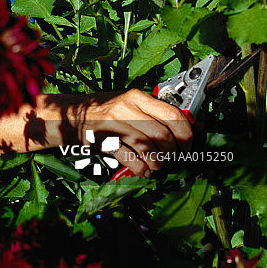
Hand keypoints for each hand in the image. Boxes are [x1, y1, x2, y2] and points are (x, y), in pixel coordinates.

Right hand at [74, 89, 192, 176]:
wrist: (72, 115)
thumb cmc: (106, 110)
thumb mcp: (132, 104)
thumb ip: (159, 113)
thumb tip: (195, 124)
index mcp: (137, 97)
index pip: (173, 115)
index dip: (186, 134)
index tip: (187, 145)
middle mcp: (126, 108)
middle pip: (162, 135)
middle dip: (172, 153)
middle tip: (171, 158)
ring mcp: (114, 125)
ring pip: (148, 149)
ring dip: (157, 162)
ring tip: (156, 165)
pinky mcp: (105, 142)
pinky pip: (130, 160)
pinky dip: (141, 169)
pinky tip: (142, 170)